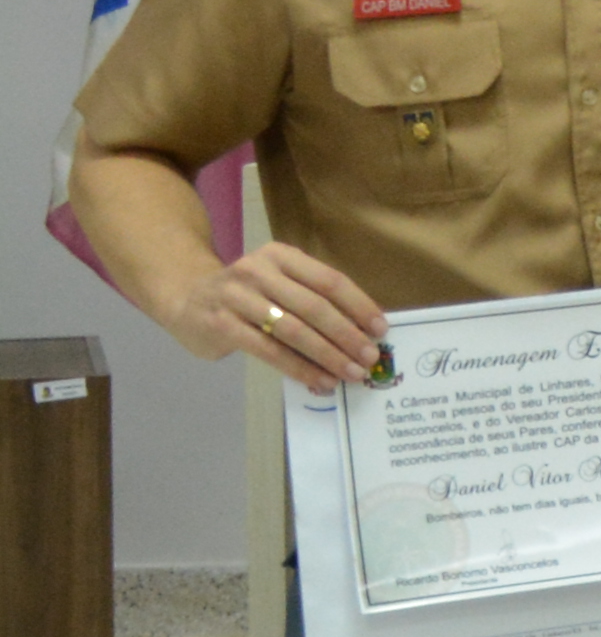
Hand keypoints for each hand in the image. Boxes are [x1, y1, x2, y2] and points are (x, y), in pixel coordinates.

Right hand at [187, 240, 387, 394]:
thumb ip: (312, 298)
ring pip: (293, 330)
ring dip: (327, 355)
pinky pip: (269, 350)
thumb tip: (361, 331)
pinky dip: (299, 368)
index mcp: (281, 256)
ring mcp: (236, 297)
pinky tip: (318, 380)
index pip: (330, 281)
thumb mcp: (278, 282)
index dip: (359, 306)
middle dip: (347, 335)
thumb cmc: (247, 294)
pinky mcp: (222, 324)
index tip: (380, 330)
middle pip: (315, 307)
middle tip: (369, 358)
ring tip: (350, 374)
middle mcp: (258, 271)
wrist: (185, 297)